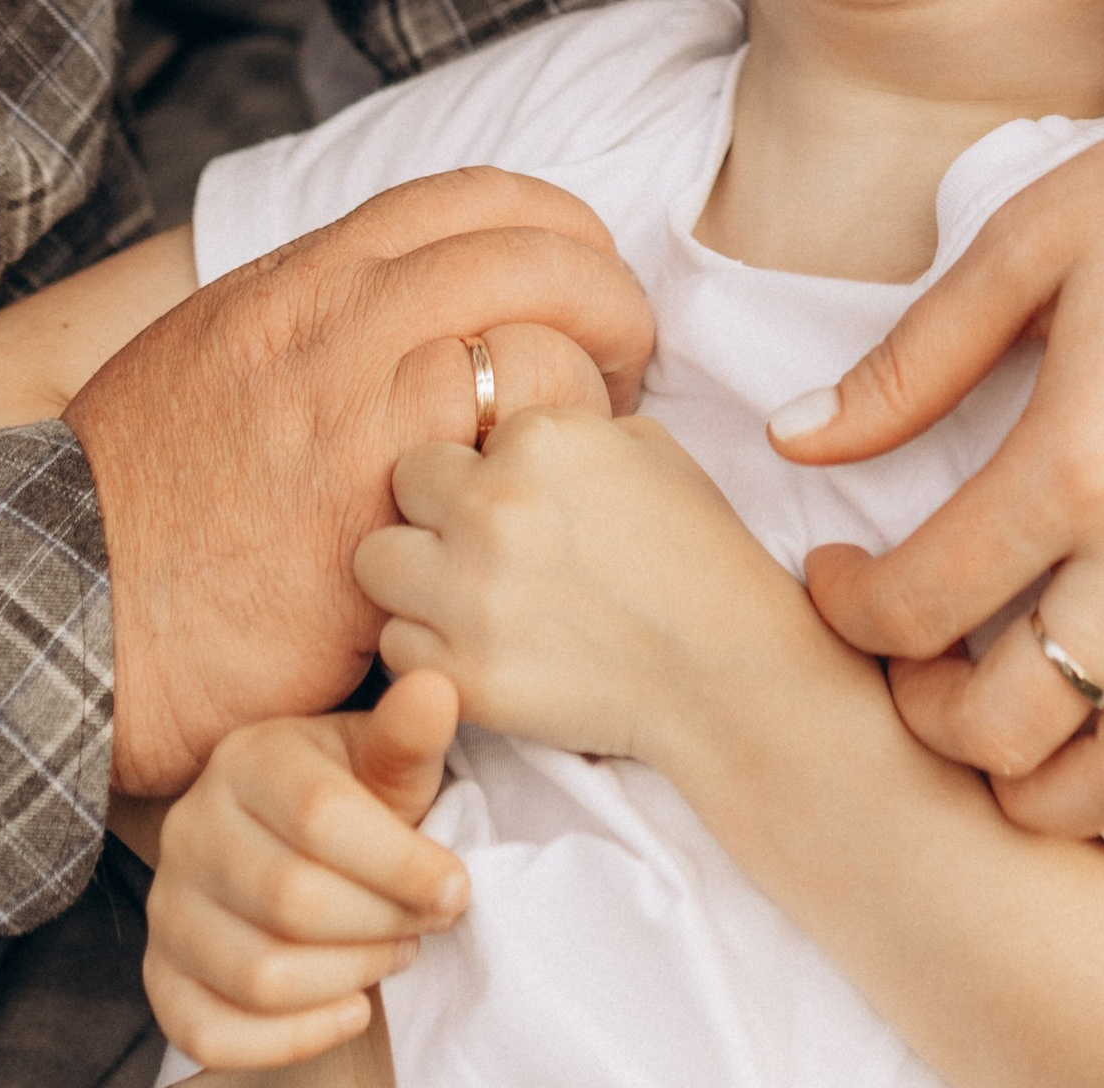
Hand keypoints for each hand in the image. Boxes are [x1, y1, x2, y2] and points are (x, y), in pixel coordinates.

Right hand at [66, 164, 651, 793]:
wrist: (62, 607)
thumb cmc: (134, 501)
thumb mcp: (213, 355)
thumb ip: (306, 318)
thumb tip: (390, 298)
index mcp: (301, 278)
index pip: (472, 197)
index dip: (557, 222)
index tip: (586, 266)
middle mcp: (338, 325)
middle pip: (532, 255)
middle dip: (607, 293)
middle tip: (627, 350)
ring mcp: (358, 419)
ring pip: (535, 350)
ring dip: (591, 389)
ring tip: (595, 439)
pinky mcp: (375, 521)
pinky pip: (503, 466)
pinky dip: (540, 476)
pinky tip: (539, 514)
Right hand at [143, 673, 465, 1070]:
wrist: (290, 844)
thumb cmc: (351, 799)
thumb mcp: (382, 760)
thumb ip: (408, 735)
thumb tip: (435, 687)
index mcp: (247, 760)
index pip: (320, 817)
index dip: (401, 864)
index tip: (455, 887)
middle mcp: (191, 828)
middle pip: (291, 901)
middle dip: (381, 924)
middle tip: (426, 923)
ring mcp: (167, 907)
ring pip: (258, 975)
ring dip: (348, 979)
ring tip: (391, 953)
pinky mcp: (162, 976)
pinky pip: (213, 1032)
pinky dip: (294, 1038)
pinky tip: (349, 1009)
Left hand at [360, 409, 806, 773]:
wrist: (727, 669)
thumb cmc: (698, 553)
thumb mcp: (645, 446)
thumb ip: (562, 430)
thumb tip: (504, 428)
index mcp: (537, 436)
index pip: (456, 435)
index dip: (482, 472)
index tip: (517, 507)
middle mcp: (494, 503)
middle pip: (401, 486)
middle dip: (431, 513)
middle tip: (473, 547)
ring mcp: (473, 593)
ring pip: (376, 564)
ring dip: (413, 580)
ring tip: (463, 599)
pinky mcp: (467, 675)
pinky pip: (395, 647)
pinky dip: (428, 651)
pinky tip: (478, 651)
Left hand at [782, 0, 1103, 830]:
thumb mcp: (1022, 245)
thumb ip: (907, 364)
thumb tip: (794, 434)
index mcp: (1079, 460)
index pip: (921, 602)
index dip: (846, 606)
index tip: (829, 569)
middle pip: (1009, 723)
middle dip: (921, 712)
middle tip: (898, 650)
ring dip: (1048, 787)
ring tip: (999, 725)